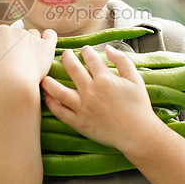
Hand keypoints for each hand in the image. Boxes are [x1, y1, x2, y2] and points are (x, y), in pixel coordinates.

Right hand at [0, 25, 56, 89]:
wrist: (12, 83)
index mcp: (1, 31)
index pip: (3, 36)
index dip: (2, 48)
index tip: (1, 61)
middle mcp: (18, 31)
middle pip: (18, 36)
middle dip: (16, 47)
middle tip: (14, 64)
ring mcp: (34, 38)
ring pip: (34, 36)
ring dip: (32, 45)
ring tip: (29, 60)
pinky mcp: (47, 47)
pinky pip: (51, 35)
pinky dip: (49, 38)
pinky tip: (45, 46)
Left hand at [41, 44, 158, 152]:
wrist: (138, 134)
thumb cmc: (139, 107)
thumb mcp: (135, 79)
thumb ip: (122, 61)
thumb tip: (108, 48)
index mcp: (105, 79)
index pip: (90, 58)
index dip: (86, 51)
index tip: (85, 50)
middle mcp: (91, 92)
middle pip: (72, 68)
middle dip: (67, 57)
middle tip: (65, 54)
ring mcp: (83, 108)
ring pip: (58, 91)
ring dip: (49, 81)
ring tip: (45, 75)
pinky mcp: (79, 123)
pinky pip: (60, 112)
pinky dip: (51, 103)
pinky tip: (47, 96)